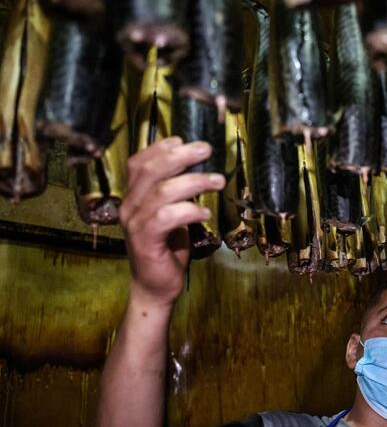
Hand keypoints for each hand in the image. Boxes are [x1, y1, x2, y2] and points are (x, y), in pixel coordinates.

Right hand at [119, 137, 225, 307]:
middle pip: (150, 171)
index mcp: (134, 197)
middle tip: (207, 150)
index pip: (138, 163)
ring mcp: (135, 224)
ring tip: (218, 181)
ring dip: (194, 182)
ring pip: (162, 192)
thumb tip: (199, 169)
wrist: (155, 286)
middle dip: (181, 156)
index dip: (159, 148)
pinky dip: (188, 211)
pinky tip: (205, 213)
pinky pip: (165, 218)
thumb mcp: (172, 215)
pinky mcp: (145, 242)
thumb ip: (177, 194)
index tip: (183, 140)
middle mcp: (129, 206)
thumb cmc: (167, 249)